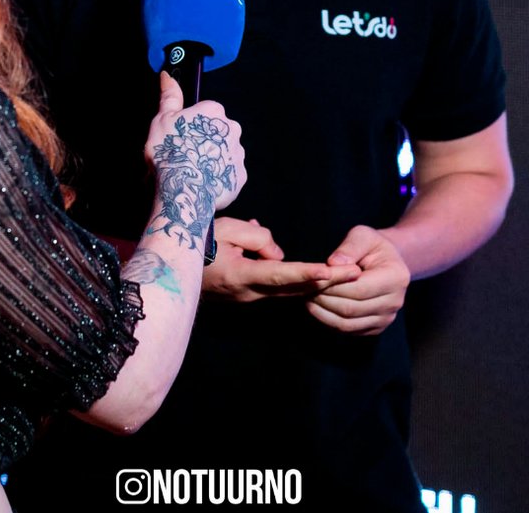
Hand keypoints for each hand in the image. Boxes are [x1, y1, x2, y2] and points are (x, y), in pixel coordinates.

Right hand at [144, 74, 245, 226]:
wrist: (183, 191)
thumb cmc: (171, 153)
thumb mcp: (162, 119)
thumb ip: (169, 96)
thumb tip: (168, 76)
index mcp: (214, 111)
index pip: (205, 113)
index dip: (190, 126)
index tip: (181, 137)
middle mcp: (232, 128)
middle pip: (217, 132)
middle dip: (204, 142)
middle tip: (185, 155)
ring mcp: (238, 153)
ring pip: (224, 152)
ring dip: (212, 159)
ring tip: (193, 172)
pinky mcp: (240, 176)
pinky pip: (229, 174)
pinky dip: (218, 178)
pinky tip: (203, 183)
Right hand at [203, 217, 360, 302]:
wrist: (172, 269)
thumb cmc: (197, 242)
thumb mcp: (225, 229)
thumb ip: (256, 239)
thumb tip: (277, 253)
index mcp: (240, 276)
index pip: (280, 273)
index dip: (306, 272)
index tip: (330, 272)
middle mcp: (248, 293)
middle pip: (293, 288)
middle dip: (326, 282)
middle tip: (356, 273)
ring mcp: (248, 299)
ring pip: (288, 291)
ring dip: (317, 285)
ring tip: (347, 275)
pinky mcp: (248, 297)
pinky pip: (278, 289)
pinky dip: (300, 284)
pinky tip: (320, 278)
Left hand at [306, 225, 410, 335]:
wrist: (387, 262)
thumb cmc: (372, 246)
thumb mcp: (363, 235)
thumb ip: (349, 247)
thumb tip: (333, 264)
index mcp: (396, 277)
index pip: (359, 288)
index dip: (334, 286)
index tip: (314, 279)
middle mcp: (395, 302)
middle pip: (352, 308)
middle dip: (325, 299)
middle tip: (306, 289)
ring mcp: (386, 318)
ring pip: (348, 323)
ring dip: (324, 313)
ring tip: (308, 298)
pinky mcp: (376, 328)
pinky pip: (349, 330)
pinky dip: (329, 321)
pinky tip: (318, 308)